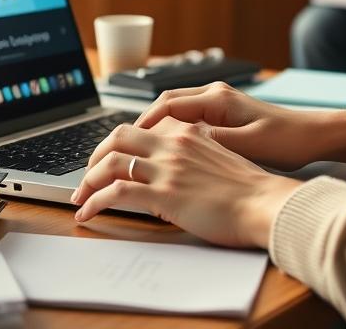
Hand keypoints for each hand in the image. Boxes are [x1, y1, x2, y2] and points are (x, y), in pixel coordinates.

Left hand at [71, 117, 301, 248]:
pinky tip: (87, 214)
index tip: (107, 161)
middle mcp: (173, 145)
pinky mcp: (164, 195)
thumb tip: (179, 174)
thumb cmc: (252, 191)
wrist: (266, 204)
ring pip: (110, 164)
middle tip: (86, 177)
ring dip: (87, 182)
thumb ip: (196, 160)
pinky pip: (115, 193)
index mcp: (188, 135)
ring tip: (79, 199)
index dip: (117, 145)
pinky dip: (94, 202)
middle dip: (94, 157)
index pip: (140, 130)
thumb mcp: (222, 162)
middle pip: (117, 137)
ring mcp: (167, 169)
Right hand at [133, 82, 345, 169]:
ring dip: (157, 128)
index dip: (144, 122)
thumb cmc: (287, 140)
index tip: (127, 141)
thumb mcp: (248, 144)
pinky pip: (189, 120)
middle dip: (143, 124)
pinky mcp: (224, 115)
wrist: (314, 136)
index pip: (168, 104)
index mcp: (218, 98)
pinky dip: (173, 133)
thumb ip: (213, 141)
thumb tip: (178, 143)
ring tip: (139, 151)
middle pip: (167, 104)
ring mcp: (219, 103)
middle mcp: (215, 95)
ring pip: (176, 111)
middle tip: (124, 146)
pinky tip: (167, 152)